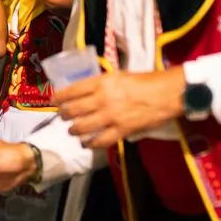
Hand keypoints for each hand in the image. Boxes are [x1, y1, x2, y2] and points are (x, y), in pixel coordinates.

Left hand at [55, 67, 187, 151]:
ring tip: (73, 131)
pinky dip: (90, 144)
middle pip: (72, 110)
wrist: (166, 94)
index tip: (54, 100)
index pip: (71, 90)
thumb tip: (87, 91)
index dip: (59, 97)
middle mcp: (101, 99)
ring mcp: (110, 117)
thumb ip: (101, 84)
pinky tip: (86, 144)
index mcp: (101, 82)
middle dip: (63, 115)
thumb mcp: (118, 76)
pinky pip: (99, 141)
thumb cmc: (145, 81)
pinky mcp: (120, 131)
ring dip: (73, 130)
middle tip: (62, 116)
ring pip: (81, 127)